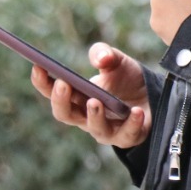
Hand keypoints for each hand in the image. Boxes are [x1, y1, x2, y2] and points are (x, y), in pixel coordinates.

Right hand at [30, 42, 150, 148]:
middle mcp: (86, 117)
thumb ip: (104, 54)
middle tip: (63, 84)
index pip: (53, 92)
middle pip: (66, 114)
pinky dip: (131, 124)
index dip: (42, 82)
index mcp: (77, 97)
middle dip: (61, 101)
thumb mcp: (115, 60)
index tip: (37, 66)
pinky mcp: (129, 136)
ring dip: (94, 116)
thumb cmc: (126, 79)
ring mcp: (107, 129)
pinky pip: (127, 135)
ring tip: (95, 101)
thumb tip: (101, 58)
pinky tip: (135, 111)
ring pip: (95, 129)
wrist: (153, 95)